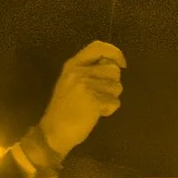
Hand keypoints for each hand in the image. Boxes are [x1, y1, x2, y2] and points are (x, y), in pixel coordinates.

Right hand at [34, 41, 125, 160]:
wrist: (55, 130)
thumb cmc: (66, 108)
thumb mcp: (72, 82)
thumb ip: (90, 71)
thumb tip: (114, 64)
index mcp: (73, 64)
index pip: (98, 47)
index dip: (115, 52)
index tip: (122, 63)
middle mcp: (79, 71)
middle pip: (113, 70)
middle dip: (113, 84)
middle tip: (99, 95)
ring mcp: (86, 84)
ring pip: (117, 86)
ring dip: (111, 98)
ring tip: (94, 105)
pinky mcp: (94, 99)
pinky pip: (115, 102)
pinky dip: (109, 110)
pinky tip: (95, 113)